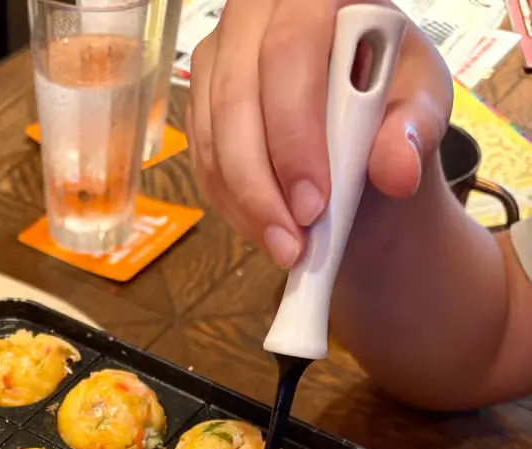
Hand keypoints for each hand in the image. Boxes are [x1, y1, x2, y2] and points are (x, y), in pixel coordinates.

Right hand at [186, 0, 451, 267]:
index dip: (294, 128)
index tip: (314, 203)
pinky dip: (232, 204)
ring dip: (245, 202)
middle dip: (262, 181)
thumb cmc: (393, 102)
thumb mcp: (420, 109)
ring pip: (213, 133)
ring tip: (286, 249)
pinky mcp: (202, 100)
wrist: (363, 134)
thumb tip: (397, 170)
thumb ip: (412, 132)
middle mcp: (260, 12)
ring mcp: (222, 54)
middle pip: (238, 94)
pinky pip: (202, 159)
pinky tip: (267, 231)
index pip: (292, 46)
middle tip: (294, 241)